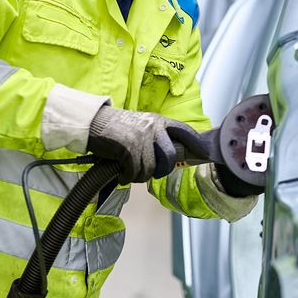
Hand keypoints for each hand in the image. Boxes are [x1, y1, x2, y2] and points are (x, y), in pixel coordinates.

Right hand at [86, 105, 200, 182]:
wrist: (93, 122)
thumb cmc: (117, 127)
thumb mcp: (142, 124)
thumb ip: (157, 137)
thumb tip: (170, 157)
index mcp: (159, 121)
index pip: (184, 131)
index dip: (196, 143)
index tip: (204, 152)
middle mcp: (153, 128)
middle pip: (170, 157)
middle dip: (162, 170)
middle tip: (152, 173)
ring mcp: (141, 138)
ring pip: (150, 168)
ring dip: (139, 175)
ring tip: (129, 171)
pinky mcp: (128, 148)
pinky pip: (134, 172)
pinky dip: (126, 177)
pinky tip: (120, 173)